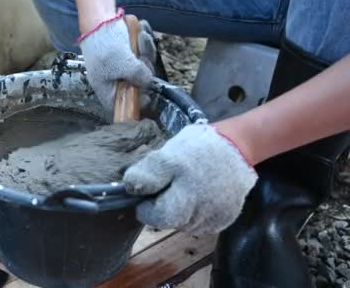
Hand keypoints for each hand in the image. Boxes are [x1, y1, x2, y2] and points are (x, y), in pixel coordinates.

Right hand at [79, 14, 157, 110]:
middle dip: (145, 67)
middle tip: (139, 55)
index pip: (125, 105)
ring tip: (140, 37)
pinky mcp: (132, 53)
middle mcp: (117, 80)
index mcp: (108, 90)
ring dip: (146, 50)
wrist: (99, 18)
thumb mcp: (121, 64)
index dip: (138, 102)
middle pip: (141, 84)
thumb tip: (149, 82)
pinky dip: (146, 42)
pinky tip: (141, 31)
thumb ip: (138, 76)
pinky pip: (146, 52)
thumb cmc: (103, 44)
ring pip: (146, 66)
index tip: (148, 95)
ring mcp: (126, 66)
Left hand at [123, 124, 257, 234]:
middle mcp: (200, 216)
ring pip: (185, 223)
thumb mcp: (168, 154)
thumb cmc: (199, 147)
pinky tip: (200, 192)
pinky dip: (196, 211)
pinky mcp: (226, 218)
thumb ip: (149, 173)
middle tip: (171, 182)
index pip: (154, 217)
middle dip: (164, 204)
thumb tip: (130, 188)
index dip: (147, 203)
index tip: (151, 187)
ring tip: (188, 184)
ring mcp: (215, 219)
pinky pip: (202, 222)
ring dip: (181, 209)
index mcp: (184, 201)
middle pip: (170, 221)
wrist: (239, 145)